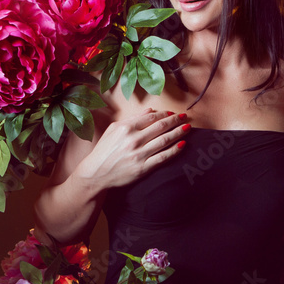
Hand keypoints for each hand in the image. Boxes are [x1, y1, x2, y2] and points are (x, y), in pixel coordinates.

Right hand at [74, 108, 189, 190]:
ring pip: (164, 140)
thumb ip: (132, 119)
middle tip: (185, 117)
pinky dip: (174, 150)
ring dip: (178, 133)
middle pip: (161, 127)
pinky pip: (162, 157)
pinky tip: (182, 144)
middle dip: (176, 120)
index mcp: (126, 128)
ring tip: (187, 128)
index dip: (165, 114)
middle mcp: (133, 140)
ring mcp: (139, 155)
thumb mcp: (114, 130)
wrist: (96, 173)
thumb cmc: (104, 150)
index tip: (173, 113)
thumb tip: (150, 110)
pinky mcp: (142, 168)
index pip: (151, 118)